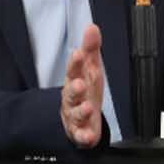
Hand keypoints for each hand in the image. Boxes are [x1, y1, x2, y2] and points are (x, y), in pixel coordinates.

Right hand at [60, 24, 104, 148]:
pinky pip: (80, 136)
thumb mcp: (91, 68)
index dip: (75, 63)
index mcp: (75, 80)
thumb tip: (92, 27)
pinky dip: (83, 136)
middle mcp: (72, 98)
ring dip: (81, 111)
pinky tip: (87, 135)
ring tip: (88, 107)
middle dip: (75, 88)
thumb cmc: (85, 89)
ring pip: (76, 113)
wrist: (81, 119)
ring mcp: (75, 116)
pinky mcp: (80, 133)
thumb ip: (91, 48)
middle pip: (71, 92)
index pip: (73, 70)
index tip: (77, 54)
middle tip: (80, 84)